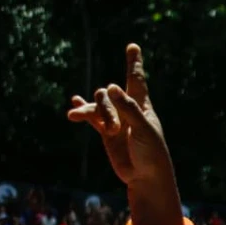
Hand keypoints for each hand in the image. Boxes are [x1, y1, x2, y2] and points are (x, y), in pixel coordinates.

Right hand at [67, 44, 172, 188]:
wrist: (145, 178)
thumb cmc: (151, 153)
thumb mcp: (143, 129)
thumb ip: (128, 108)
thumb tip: (112, 86)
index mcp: (142, 106)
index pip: (136, 80)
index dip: (134, 63)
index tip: (133, 46)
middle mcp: (127, 110)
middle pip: (108, 94)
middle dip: (105, 106)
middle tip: (115, 128)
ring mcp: (116, 121)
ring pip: (98, 105)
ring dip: (94, 112)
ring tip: (86, 120)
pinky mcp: (106, 133)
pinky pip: (92, 118)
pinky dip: (82, 111)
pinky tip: (74, 106)